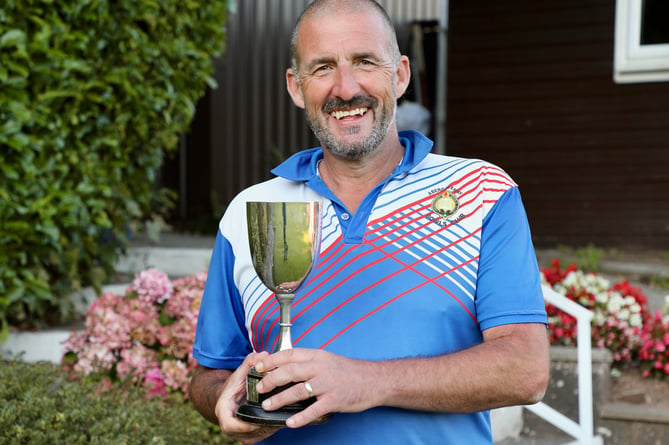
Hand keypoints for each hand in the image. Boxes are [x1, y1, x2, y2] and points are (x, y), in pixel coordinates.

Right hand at [214, 351, 281, 443]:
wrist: (230, 398)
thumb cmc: (234, 387)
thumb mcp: (240, 373)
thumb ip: (250, 363)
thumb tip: (263, 355)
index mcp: (224, 412)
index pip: (230, 425)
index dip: (244, 424)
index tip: (259, 418)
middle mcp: (230, 426)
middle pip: (248, 432)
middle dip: (264, 423)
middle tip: (278, 414)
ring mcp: (240, 434)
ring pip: (257, 434)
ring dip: (270, 426)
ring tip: (282, 414)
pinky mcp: (250, 437)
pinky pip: (262, 435)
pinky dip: (271, 427)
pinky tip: (281, 417)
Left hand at [254, 348, 376, 427]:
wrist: (375, 380)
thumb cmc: (349, 371)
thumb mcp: (327, 360)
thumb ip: (309, 363)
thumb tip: (286, 367)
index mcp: (317, 356)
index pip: (289, 354)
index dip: (271, 360)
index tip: (258, 365)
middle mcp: (320, 368)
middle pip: (289, 371)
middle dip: (271, 380)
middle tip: (259, 388)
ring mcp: (327, 384)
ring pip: (298, 391)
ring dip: (280, 399)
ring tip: (267, 406)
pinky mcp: (334, 400)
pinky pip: (313, 410)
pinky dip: (300, 417)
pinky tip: (290, 423)